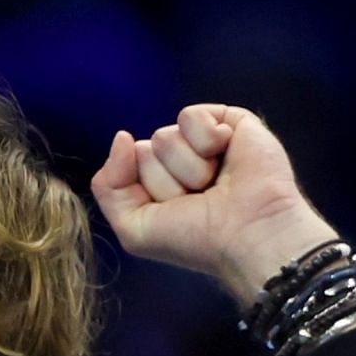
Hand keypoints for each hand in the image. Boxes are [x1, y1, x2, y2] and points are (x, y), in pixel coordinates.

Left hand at [88, 104, 340, 308]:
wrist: (246, 233)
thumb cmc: (195, 239)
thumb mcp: (133, 227)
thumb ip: (108, 186)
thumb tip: (123, 136)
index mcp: (157, 185)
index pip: (126, 168)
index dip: (146, 191)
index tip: (176, 212)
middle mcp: (178, 162)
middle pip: (144, 151)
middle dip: (166, 180)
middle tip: (198, 198)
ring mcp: (203, 142)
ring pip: (164, 136)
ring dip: (188, 167)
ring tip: (214, 184)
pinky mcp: (229, 122)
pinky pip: (190, 116)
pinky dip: (206, 140)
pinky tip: (226, 155)